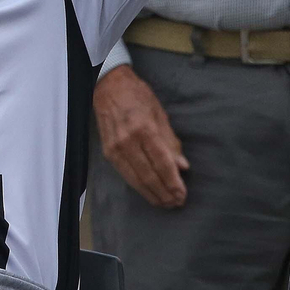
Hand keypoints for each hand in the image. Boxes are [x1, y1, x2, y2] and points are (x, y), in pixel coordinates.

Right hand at [94, 65, 188, 209]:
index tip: (182, 194)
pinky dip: (137, 186)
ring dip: (151, 194)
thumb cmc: (138, 96)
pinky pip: (124, 174)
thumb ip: (170, 141)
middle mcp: (127, 141)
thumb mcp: (160, 113)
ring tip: (164, 203)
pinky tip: (148, 192)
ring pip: (135, 179)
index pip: (161, 163)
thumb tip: (182, 166)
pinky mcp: (107, 152)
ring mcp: (115, 148)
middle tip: (176, 203)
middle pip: (148, 176)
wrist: (108, 86)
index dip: (172, 182)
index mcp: (144, 129)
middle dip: (164, 192)